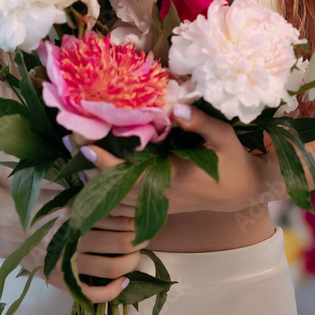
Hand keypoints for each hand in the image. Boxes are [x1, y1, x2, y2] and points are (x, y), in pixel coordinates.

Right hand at [0, 178, 146, 304]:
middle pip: (121, 242)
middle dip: (140, 240)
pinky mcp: (56, 278)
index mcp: (74, 210)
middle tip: (147, 235)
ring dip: (131, 263)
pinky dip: (110, 291)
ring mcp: (64, 260)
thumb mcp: (59, 187)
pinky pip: (89, 293)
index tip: (145, 215)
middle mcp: (72, 236)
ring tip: (137, 256)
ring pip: (110, 267)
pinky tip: (122, 283)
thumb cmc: (31, 199)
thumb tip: (115, 182)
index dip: (136, 217)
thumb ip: (86, 188)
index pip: (117, 215)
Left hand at [76, 107, 285, 218]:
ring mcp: (160, 205)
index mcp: (176, 178)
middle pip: (118, 187)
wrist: (243, 191)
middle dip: (92, 168)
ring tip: (76, 154)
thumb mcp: (223, 137)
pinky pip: (128, 205)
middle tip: (71, 143)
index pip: (133, 174)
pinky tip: (94, 174)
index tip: (85, 147)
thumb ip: (200, 122)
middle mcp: (163, 196)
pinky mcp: (160, 207)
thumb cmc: (233, 160)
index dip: (106, 163)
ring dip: (96, 179)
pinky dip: (108, 192)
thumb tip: (176, 107)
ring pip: (119, 199)